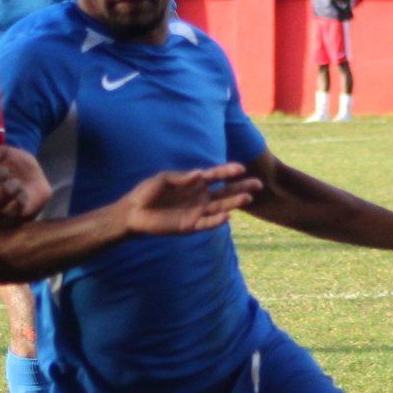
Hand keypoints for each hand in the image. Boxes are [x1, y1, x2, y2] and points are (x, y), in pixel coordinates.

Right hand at [0, 143, 50, 216]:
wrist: (39, 178)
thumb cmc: (19, 166)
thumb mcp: (6, 153)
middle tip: (7, 171)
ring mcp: (0, 203)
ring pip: (2, 190)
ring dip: (13, 183)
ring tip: (18, 183)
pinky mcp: (15, 211)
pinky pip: (17, 202)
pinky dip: (22, 193)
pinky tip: (24, 192)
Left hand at [117, 165, 260, 234]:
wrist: (134, 212)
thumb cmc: (148, 192)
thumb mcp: (163, 179)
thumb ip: (180, 178)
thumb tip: (198, 175)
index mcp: (195, 182)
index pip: (216, 175)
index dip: (228, 171)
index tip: (241, 167)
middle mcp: (200, 197)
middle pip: (225, 192)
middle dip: (241, 187)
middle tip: (257, 184)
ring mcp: (197, 212)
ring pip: (220, 207)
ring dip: (234, 203)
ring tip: (248, 198)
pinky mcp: (190, 226)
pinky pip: (206, 223)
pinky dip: (216, 221)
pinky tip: (227, 216)